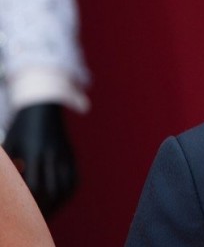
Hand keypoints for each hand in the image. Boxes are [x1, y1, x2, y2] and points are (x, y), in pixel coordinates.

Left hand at [2, 103, 76, 217]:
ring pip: (65, 186)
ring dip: (58, 203)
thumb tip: (6, 186)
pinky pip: (73, 179)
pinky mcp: (71, 156)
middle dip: (45, 208)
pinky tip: (59, 199)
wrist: (44, 108)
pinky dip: (67, 193)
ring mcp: (65, 156)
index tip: (24, 210)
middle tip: (36, 218)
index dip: (29, 202)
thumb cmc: (21, 128)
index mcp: (35, 152)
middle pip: (52, 190)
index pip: (34, 185)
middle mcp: (52, 156)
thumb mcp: (9, 144)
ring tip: (48, 212)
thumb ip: (8, 165)